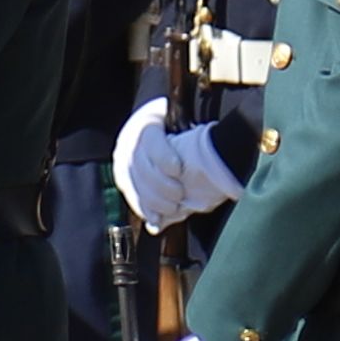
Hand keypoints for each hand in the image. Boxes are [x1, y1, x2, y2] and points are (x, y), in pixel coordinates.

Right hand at [111, 96, 242, 233]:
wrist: (156, 128)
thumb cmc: (178, 124)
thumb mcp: (185, 121)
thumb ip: (193, 133)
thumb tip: (216, 144)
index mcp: (147, 122)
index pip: (150, 139)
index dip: (162, 156)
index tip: (178, 169)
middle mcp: (129, 141)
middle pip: (140, 165)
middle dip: (160, 184)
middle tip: (179, 195)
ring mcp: (123, 160)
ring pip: (132, 183)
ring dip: (152, 200)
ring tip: (173, 209)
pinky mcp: (123, 177)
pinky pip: (130, 195)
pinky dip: (144, 209)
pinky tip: (156, 219)